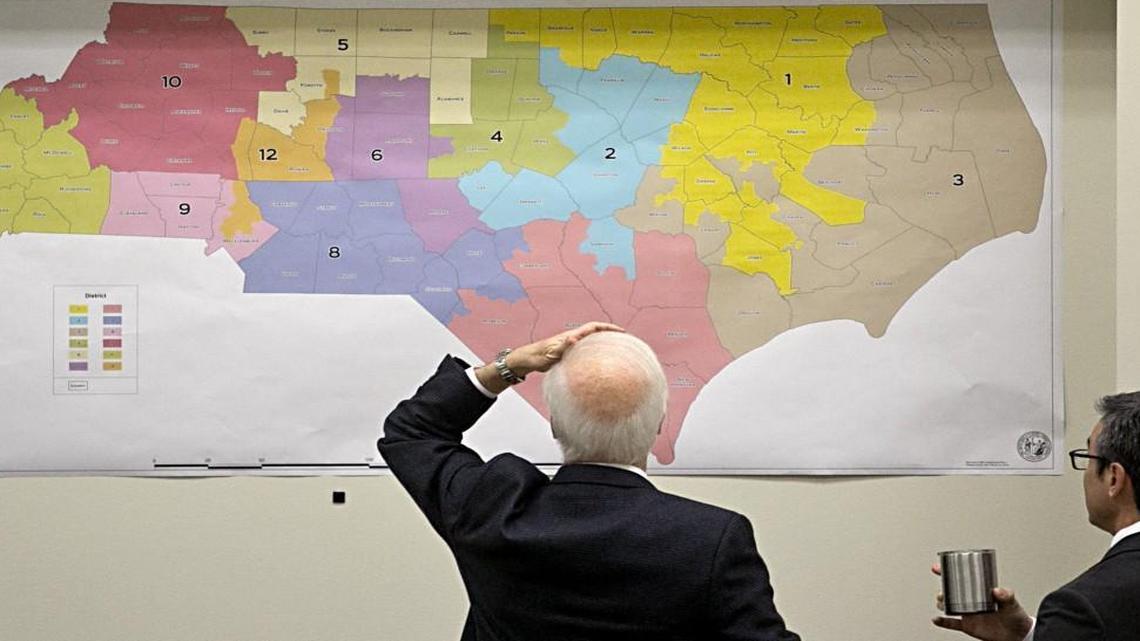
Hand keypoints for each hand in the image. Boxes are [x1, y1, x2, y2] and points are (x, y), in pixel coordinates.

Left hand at [506, 322, 624, 375]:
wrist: (527, 360)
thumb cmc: (538, 356)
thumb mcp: (551, 352)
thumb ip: (563, 346)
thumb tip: (574, 338)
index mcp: (571, 336)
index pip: (594, 327)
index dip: (608, 328)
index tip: (621, 331)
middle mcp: (573, 339)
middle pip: (595, 333)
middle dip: (609, 334)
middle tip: (624, 341)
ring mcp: (571, 346)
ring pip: (591, 342)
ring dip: (603, 343)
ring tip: (616, 351)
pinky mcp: (568, 354)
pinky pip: (586, 351)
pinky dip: (594, 354)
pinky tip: (599, 363)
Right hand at [931, 564, 1032, 640]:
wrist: (1017, 636)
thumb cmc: (1015, 616)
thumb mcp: (1012, 602)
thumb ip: (1006, 595)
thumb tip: (997, 590)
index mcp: (979, 591)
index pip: (961, 579)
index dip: (948, 572)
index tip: (938, 567)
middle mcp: (971, 601)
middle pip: (950, 591)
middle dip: (943, 589)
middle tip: (943, 590)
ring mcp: (968, 613)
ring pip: (948, 606)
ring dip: (942, 603)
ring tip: (942, 603)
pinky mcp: (967, 625)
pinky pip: (951, 623)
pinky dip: (943, 622)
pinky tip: (936, 619)